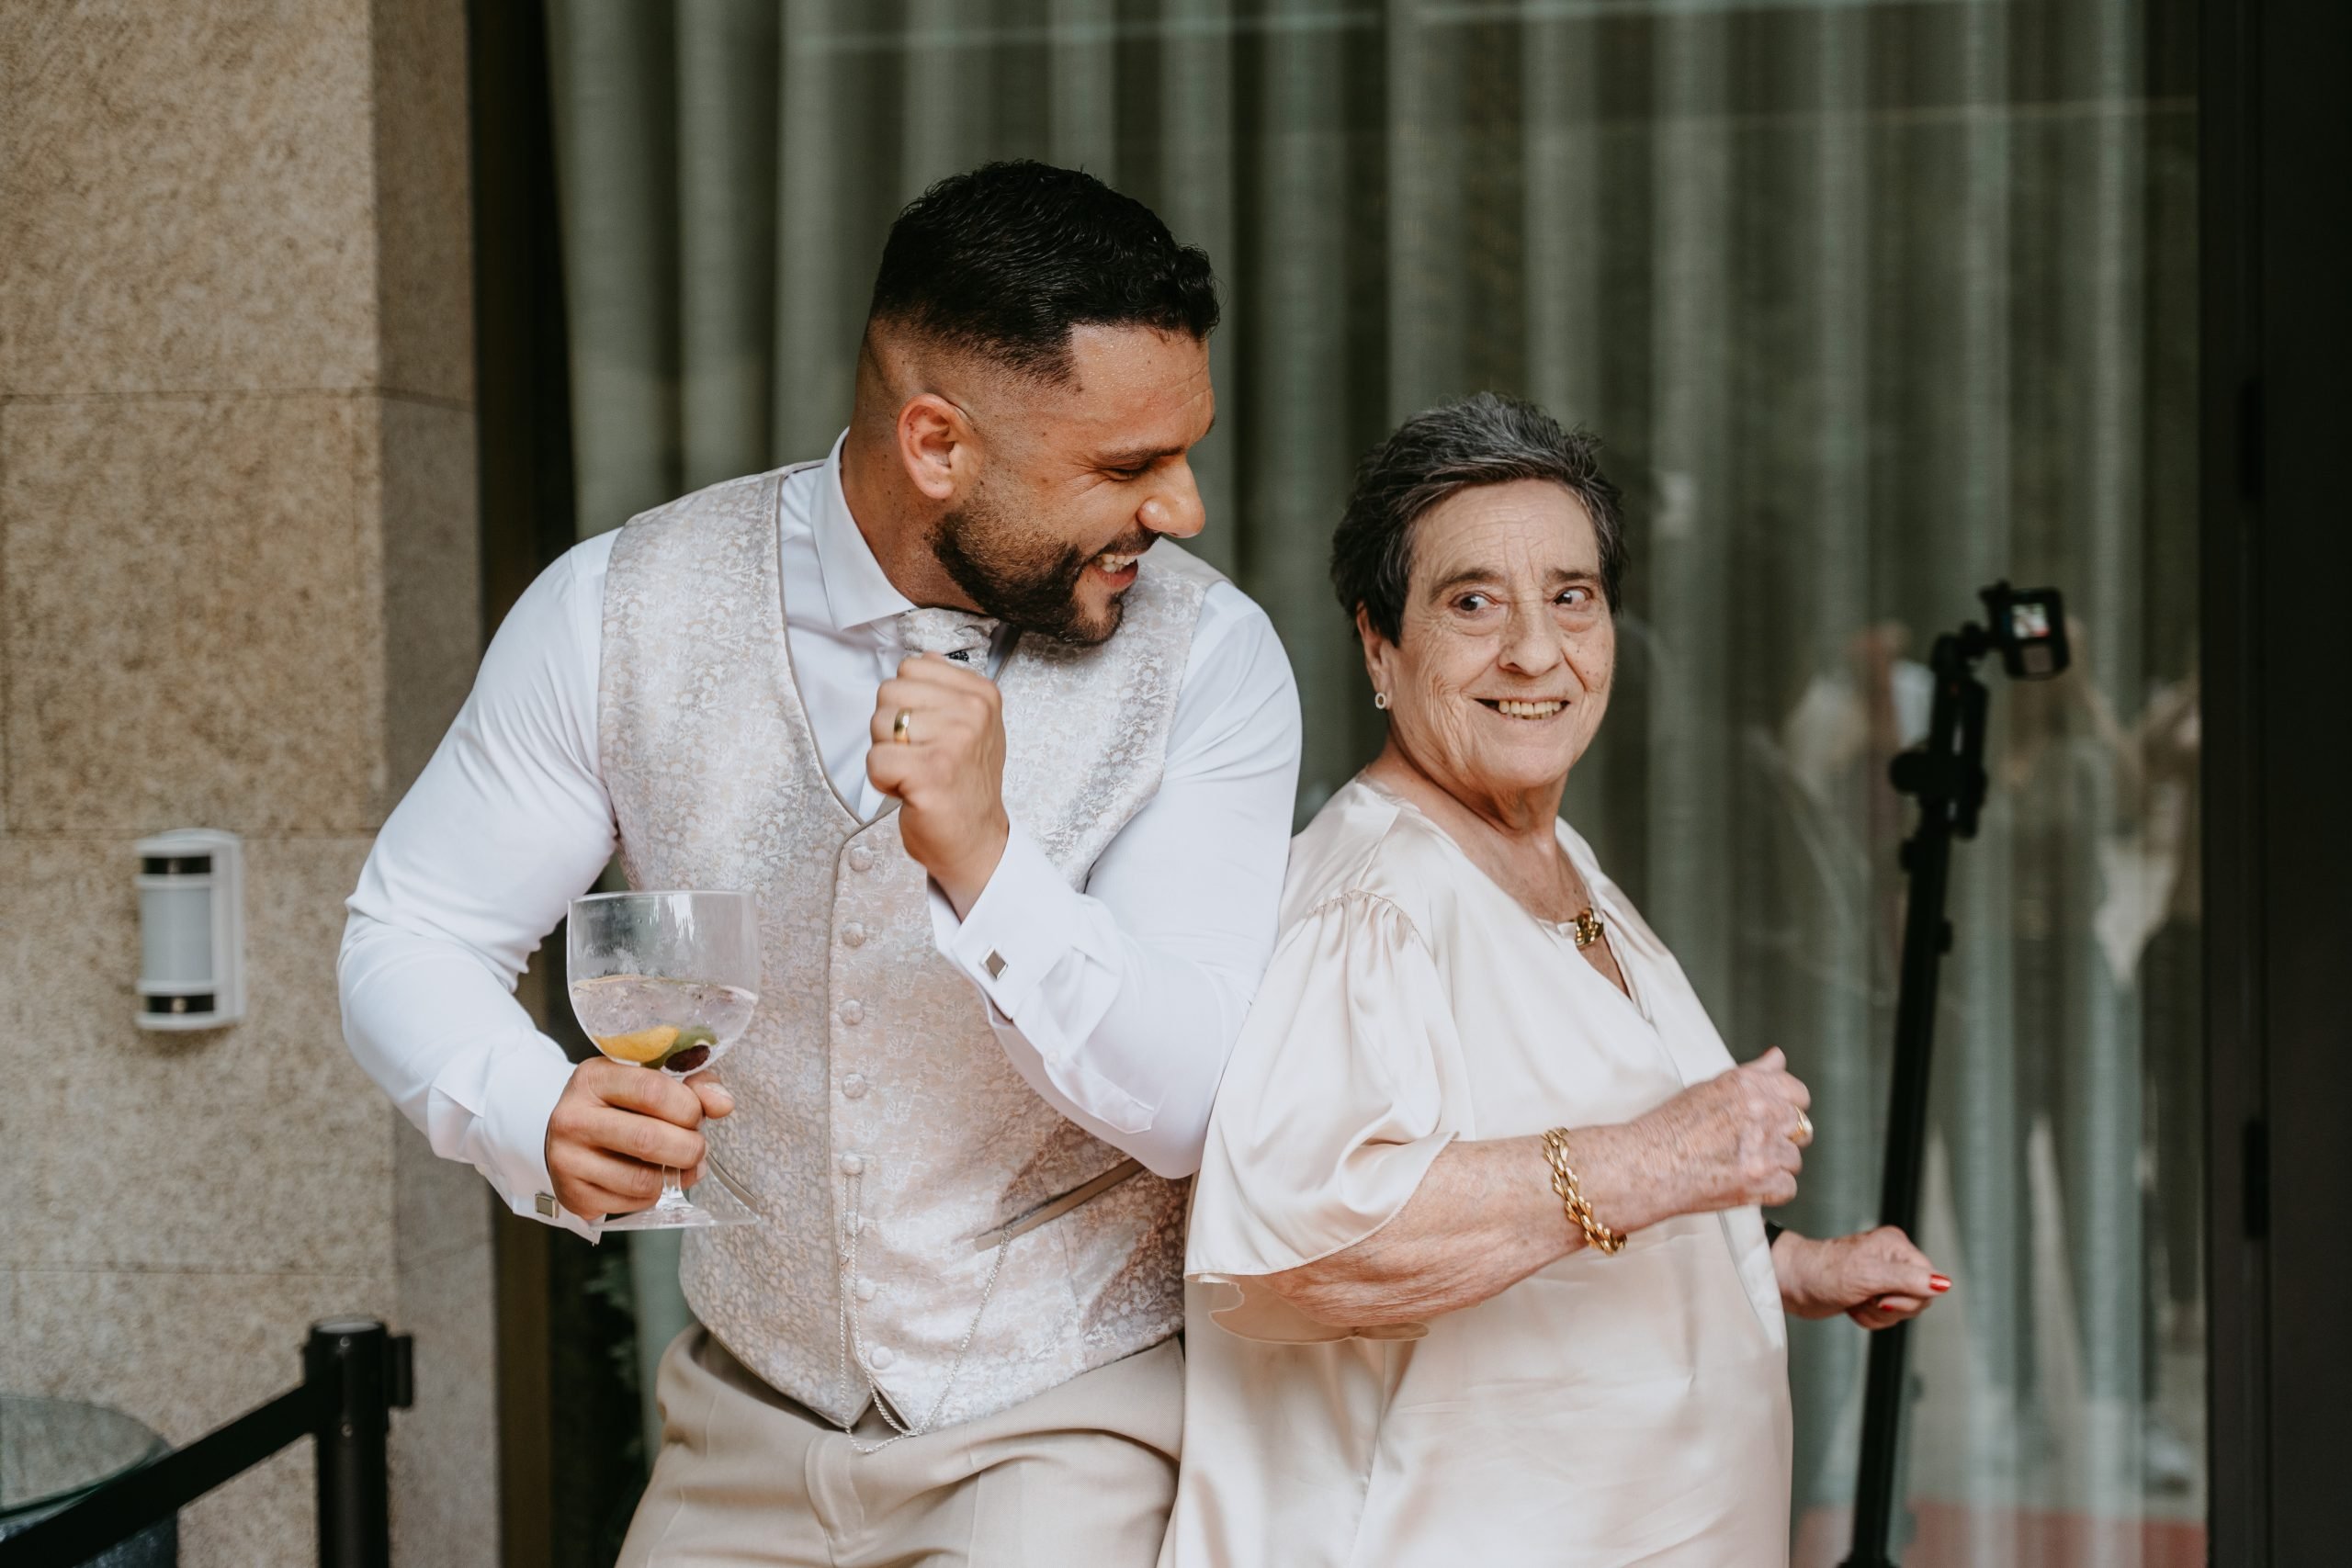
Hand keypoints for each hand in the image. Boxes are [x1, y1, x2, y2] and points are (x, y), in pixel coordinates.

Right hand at [544, 1059, 734, 1220]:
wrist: (570, 1139)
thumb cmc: (619, 1106)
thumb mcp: (647, 1081)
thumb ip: (691, 1086)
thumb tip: (723, 1104)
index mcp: (593, 1079)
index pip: (652, 1091)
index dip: (688, 1106)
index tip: (697, 1114)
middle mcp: (571, 1118)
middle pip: (647, 1139)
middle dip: (689, 1147)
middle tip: (697, 1147)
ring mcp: (567, 1160)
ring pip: (642, 1180)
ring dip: (675, 1175)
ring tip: (679, 1164)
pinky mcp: (573, 1195)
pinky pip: (632, 1203)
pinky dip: (655, 1195)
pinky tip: (652, 1179)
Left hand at [866, 653, 1010, 912]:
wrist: (976, 841)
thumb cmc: (965, 787)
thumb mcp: (971, 726)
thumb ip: (946, 690)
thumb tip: (923, 660)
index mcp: (981, 694)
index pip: (911, 667)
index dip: (906, 703)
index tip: (929, 733)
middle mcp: (972, 712)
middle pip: (889, 692)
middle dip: (891, 729)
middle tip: (919, 757)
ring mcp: (954, 740)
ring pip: (878, 724)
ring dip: (887, 754)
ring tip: (916, 774)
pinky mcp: (931, 771)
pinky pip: (875, 760)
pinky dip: (882, 781)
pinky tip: (909, 791)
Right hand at [1630, 1047, 1812, 1216]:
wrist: (1645, 1165)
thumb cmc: (1668, 1129)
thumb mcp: (1708, 1088)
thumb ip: (1752, 1074)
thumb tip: (1777, 1058)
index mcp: (1747, 1085)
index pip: (1797, 1093)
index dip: (1786, 1107)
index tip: (1773, 1118)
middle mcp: (1760, 1112)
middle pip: (1800, 1127)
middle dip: (1780, 1137)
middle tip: (1749, 1145)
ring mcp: (1764, 1148)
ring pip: (1793, 1159)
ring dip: (1773, 1165)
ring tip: (1738, 1164)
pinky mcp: (1762, 1181)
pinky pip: (1787, 1188)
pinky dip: (1768, 1190)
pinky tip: (1742, 1182)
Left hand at [1773, 1225, 1949, 1327]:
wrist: (1790, 1283)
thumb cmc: (1822, 1273)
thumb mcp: (1868, 1276)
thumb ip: (1907, 1280)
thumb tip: (1944, 1284)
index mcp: (1896, 1246)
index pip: (1929, 1280)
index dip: (1908, 1297)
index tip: (1882, 1297)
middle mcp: (1893, 1259)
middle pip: (1918, 1299)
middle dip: (1890, 1308)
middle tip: (1866, 1298)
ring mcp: (1882, 1277)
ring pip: (1902, 1311)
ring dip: (1877, 1315)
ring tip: (1855, 1301)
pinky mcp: (1871, 1292)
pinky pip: (1886, 1317)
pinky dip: (1869, 1318)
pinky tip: (1852, 1307)